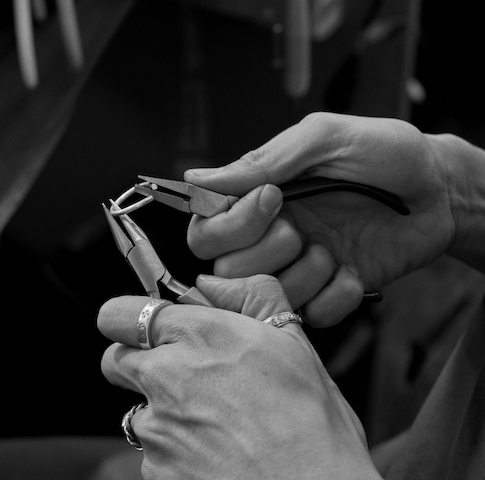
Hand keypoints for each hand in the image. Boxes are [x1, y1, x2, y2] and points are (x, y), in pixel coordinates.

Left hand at [98, 275, 380, 478]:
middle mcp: (168, 377)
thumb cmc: (313, 428)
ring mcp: (157, 429)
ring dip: (161, 412)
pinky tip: (214, 455)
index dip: (130, 319)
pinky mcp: (155, 471)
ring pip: (135, 410)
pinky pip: (151, 454)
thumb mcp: (296, 344)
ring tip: (213, 425)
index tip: (145, 327)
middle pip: (115, 360)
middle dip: (137, 363)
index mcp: (201, 336)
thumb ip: (250, 297)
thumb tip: (209, 282)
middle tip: (179, 375)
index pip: (121, 314)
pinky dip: (173, 452)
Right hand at [186, 112, 456, 325]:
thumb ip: (262, 160)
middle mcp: (270, 235)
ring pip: (262, 298)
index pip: (204, 228)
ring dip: (301, 276)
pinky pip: (309, 317)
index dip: (227, 225)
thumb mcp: (324, 139)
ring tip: (333, 251)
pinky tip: (354, 271)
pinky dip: (334, 298)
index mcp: (259, 197)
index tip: (274, 200)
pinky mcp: (328, 293)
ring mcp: (298, 268)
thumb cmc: (385, 153)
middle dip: (263, 253)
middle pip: (223, 269)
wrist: (441, 190)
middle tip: (300, 229)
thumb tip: (194, 180)